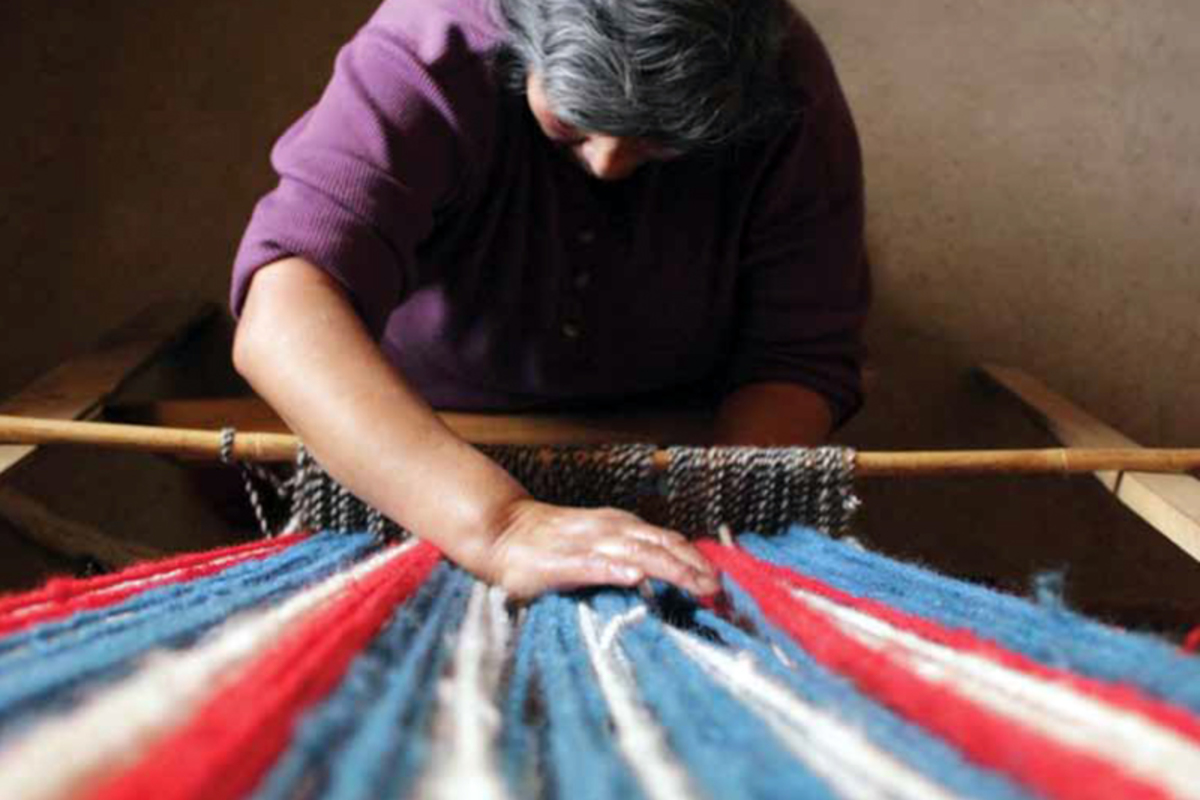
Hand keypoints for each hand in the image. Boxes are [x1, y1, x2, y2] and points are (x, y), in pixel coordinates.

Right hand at [482, 498, 719, 599]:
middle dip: (693, 567)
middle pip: (662, 545)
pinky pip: (593, 564)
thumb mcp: (599, 540)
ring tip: (695, 585)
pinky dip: (615, 568)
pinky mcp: (562, 562)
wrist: (503, 529)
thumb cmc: (552, 541)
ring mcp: (587, 544)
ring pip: (637, 552)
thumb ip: (628, 552)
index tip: (720, 583)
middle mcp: (610, 530)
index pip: (668, 540)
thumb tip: (664, 571)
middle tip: (719, 591)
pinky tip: (634, 576)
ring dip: (670, 569)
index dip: (696, 559)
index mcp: (621, 526)